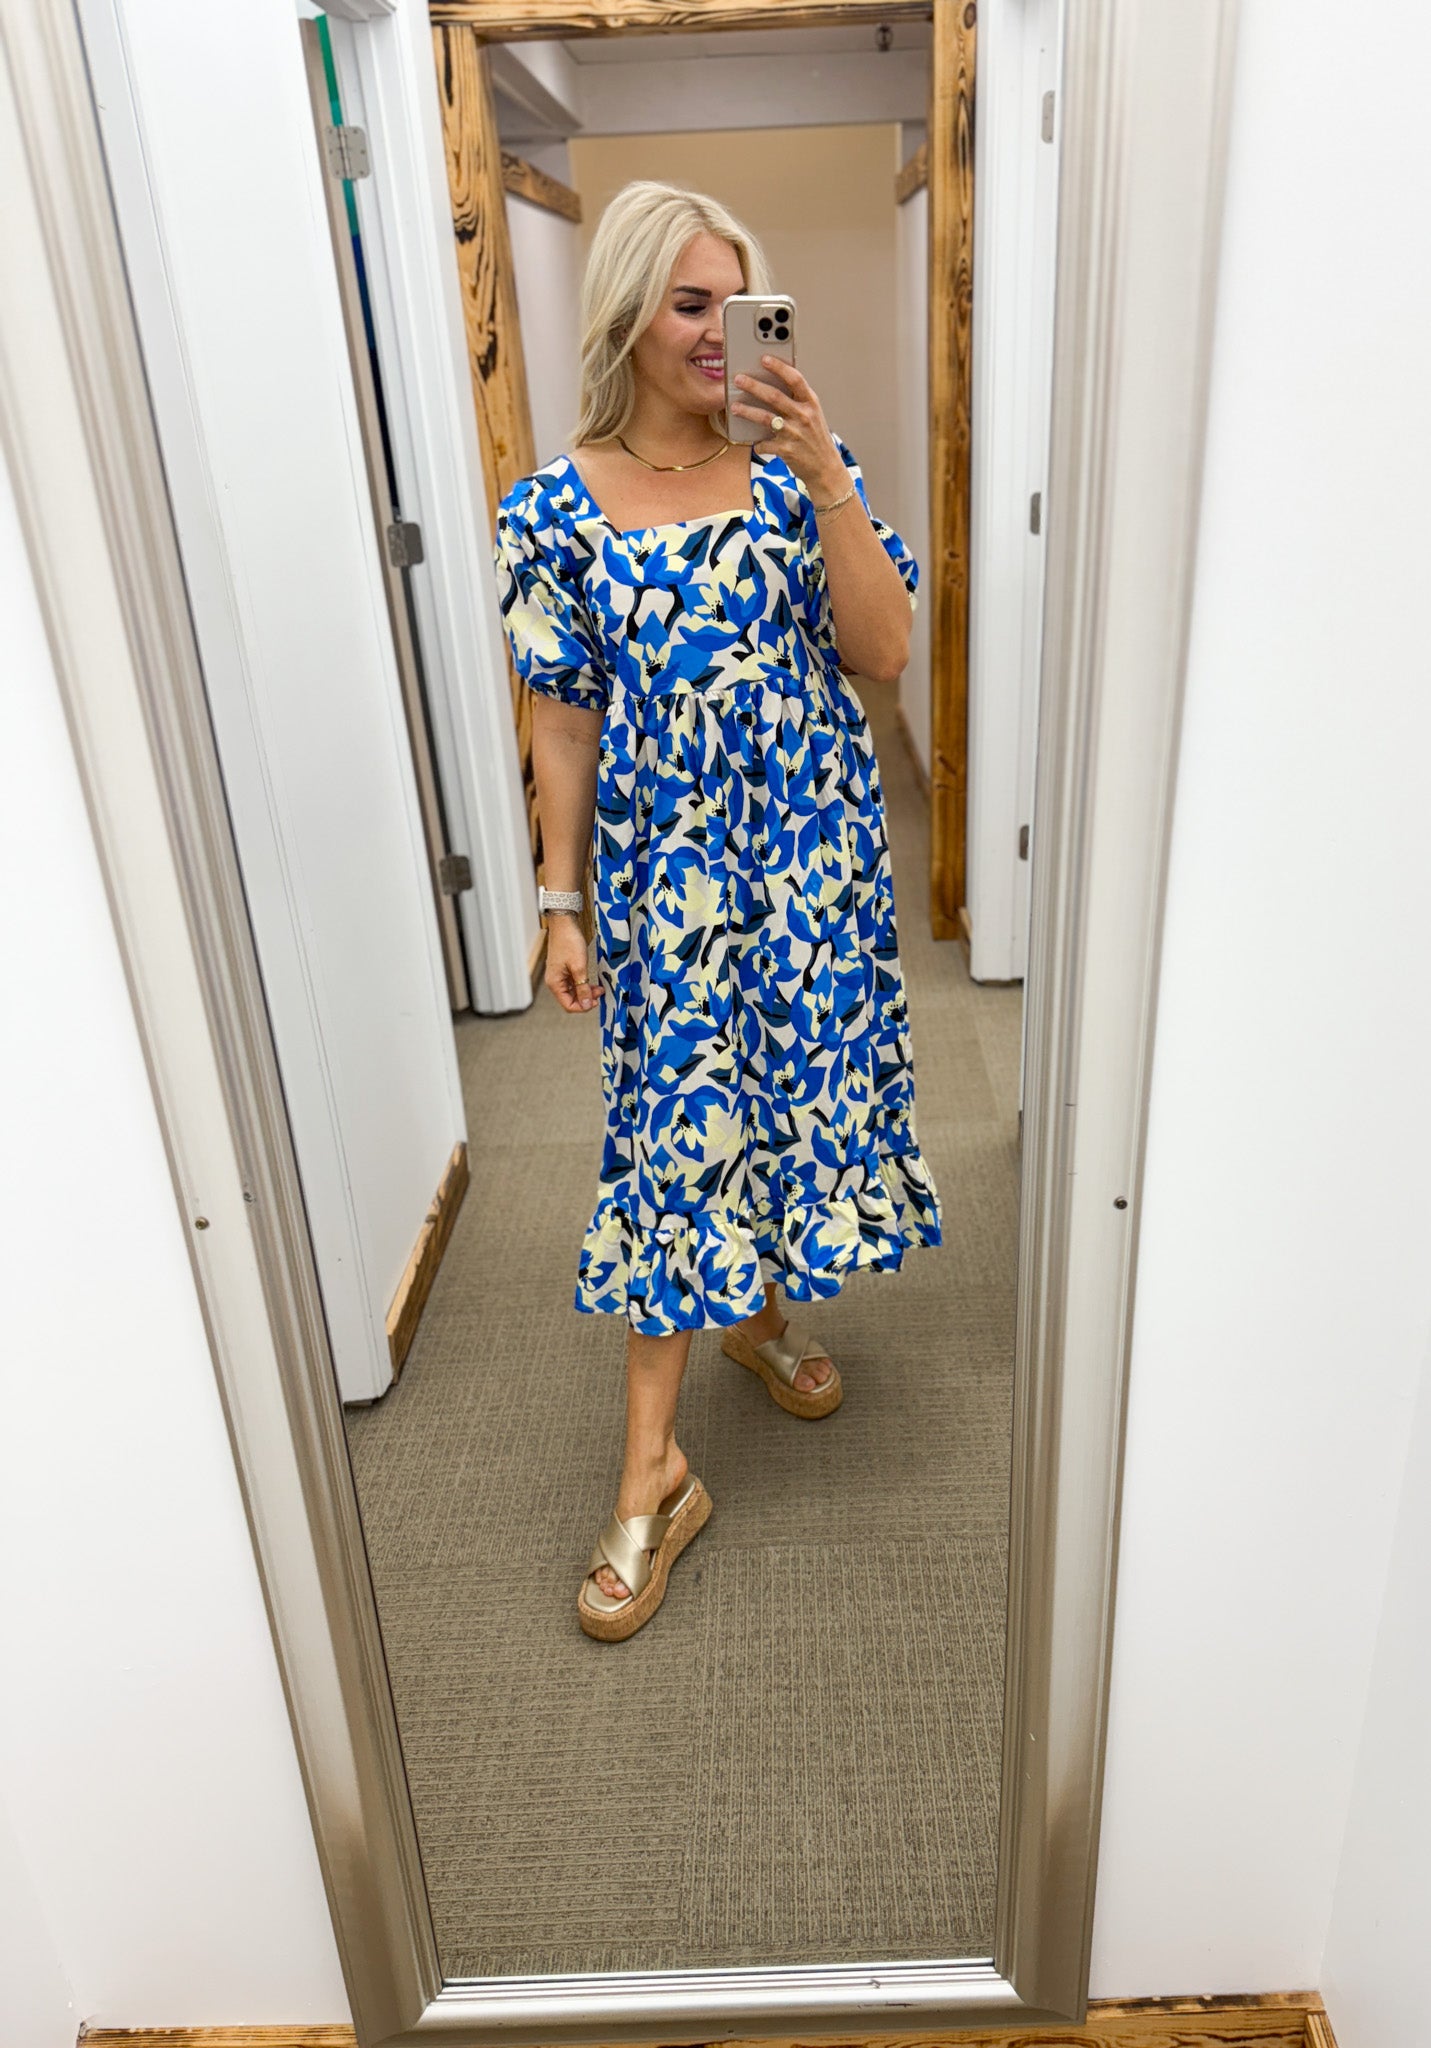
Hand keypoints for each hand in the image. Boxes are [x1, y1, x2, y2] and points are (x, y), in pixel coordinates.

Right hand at [545, 914, 596, 1013]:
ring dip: (586, 991)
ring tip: (598, 986)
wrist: (564, 923)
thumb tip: (587, 1005)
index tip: (596, 1001)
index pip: (568, 1005)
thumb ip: (583, 988)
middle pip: (571, 1000)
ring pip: (573, 992)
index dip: (583, 1007)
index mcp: (555, 983)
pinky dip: (583, 984)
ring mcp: (559, 975)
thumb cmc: (568, 941)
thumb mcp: (579, 967)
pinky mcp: (564, 969)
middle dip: (586, 998)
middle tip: (600, 992)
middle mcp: (555, 981)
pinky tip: (591, 980)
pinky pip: (573, 983)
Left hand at [731, 356, 846, 501]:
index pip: (795, 379)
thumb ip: (797, 401)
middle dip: (753, 386)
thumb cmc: (815, 439)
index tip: (764, 358)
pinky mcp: (786, 450)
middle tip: (738, 379)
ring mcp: (794, 433)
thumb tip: (771, 386)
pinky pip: (764, 443)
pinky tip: (755, 442)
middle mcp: (803, 416)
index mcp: (811, 403)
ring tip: (734, 406)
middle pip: (774, 396)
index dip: (779, 367)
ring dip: (747, 411)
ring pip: (765, 418)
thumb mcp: (812, 415)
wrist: (825, 468)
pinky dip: (758, 443)